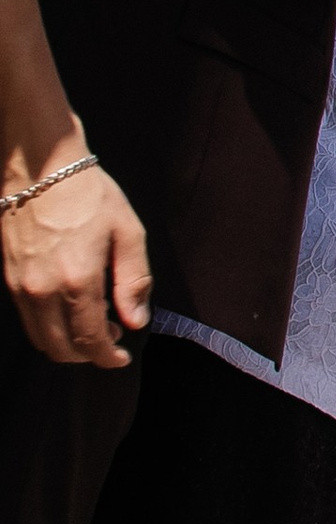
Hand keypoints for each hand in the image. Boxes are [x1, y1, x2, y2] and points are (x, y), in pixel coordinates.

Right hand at [3, 149, 150, 367]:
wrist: (40, 166)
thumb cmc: (89, 194)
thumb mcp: (127, 232)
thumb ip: (134, 281)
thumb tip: (135, 320)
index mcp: (77, 280)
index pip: (90, 340)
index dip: (107, 358)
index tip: (121, 358)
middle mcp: (43, 291)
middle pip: (62, 349)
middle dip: (88, 354)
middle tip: (110, 338)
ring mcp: (20, 287)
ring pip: (41, 339)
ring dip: (67, 344)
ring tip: (92, 323)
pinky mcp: (8, 278)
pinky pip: (27, 320)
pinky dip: (48, 327)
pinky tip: (68, 308)